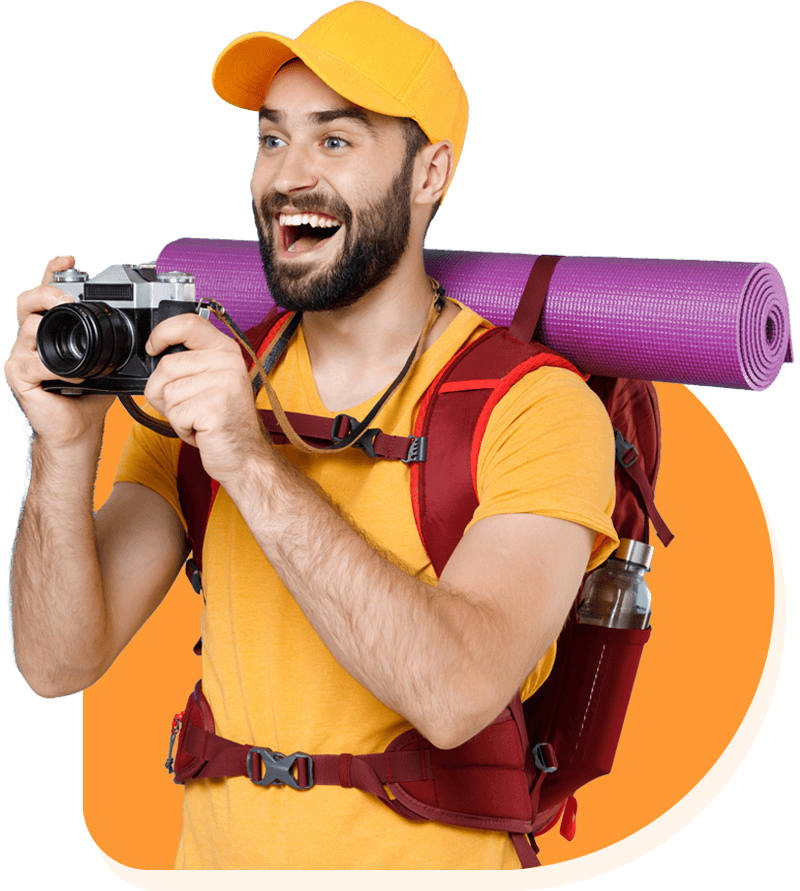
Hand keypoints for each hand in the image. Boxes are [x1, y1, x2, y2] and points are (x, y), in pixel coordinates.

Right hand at [5, 256, 114, 447]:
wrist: (78, 429)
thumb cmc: (89, 394)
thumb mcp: (106, 361)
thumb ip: (114, 342)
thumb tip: (143, 328)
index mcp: (53, 328)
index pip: (47, 293)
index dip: (53, 272)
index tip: (67, 260)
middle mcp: (32, 337)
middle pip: (27, 302)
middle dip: (45, 294)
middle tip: (65, 300)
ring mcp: (21, 355)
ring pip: (27, 328)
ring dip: (52, 333)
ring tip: (76, 345)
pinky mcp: (18, 375)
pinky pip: (32, 362)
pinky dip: (54, 367)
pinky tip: (72, 376)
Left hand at [143, 312, 268, 482]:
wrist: (245, 456)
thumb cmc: (223, 422)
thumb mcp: (211, 382)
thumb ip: (190, 363)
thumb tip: (154, 355)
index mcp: (226, 351)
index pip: (188, 323)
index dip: (162, 333)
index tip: (153, 348)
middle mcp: (228, 363)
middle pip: (167, 365)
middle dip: (164, 392)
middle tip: (187, 407)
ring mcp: (224, 384)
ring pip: (168, 392)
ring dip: (175, 414)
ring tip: (198, 419)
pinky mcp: (214, 408)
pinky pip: (175, 414)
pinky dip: (181, 428)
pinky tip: (201, 430)